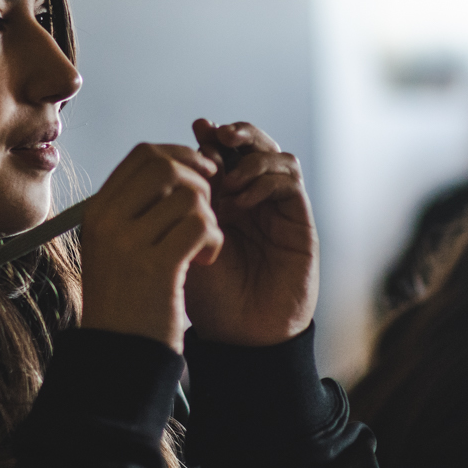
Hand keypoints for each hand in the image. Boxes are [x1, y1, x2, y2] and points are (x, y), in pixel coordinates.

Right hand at [79, 143, 223, 350]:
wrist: (118, 354)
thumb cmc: (126, 301)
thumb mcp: (116, 247)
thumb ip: (138, 208)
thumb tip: (177, 167)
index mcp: (97, 212)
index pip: (143, 154)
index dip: (180, 157)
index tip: (199, 177)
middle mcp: (107, 221)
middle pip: (166, 165)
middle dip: (199, 181)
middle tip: (206, 210)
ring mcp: (129, 243)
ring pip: (189, 195)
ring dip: (209, 217)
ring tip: (201, 245)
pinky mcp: (157, 266)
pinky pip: (201, 225)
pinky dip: (213, 240)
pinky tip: (204, 260)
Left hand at [182, 119, 318, 345]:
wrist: (241, 336)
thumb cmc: (209, 298)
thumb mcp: (184, 243)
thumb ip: (182, 205)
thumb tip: (168, 160)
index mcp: (220, 200)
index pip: (221, 150)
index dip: (210, 136)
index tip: (195, 131)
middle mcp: (251, 199)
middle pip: (252, 144)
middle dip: (235, 133)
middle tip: (215, 135)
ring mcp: (276, 209)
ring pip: (276, 155)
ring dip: (251, 156)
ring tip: (227, 179)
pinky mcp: (298, 221)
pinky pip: (290, 181)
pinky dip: (266, 179)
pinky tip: (243, 200)